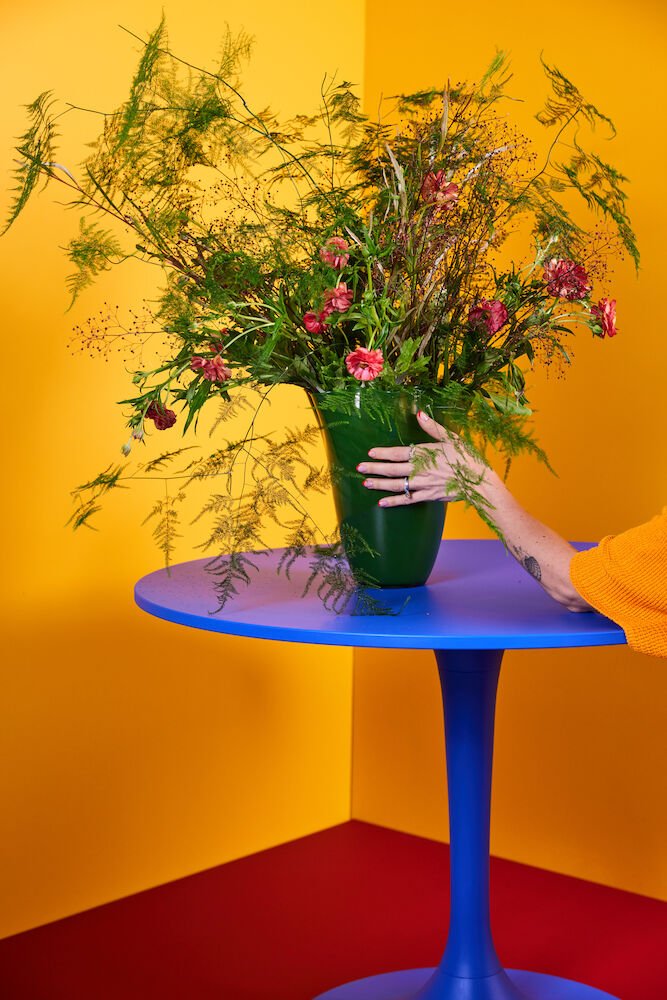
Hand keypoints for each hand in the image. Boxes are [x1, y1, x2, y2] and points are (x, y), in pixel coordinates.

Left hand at [357, 410, 482, 506]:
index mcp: (425, 453)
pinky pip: (407, 500)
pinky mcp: (427, 496)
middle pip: (392, 469)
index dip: (383, 453)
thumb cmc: (467, 458)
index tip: (370, 452)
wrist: (479, 482)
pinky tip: (381, 503)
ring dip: (380, 484)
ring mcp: (422, 484)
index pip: (398, 453)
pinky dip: (394, 502)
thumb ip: (432, 427)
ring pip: (396, 485)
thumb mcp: (452, 438)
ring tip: (365, 483)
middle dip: (375, 468)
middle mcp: (420, 470)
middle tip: (360, 468)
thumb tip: (418, 414)